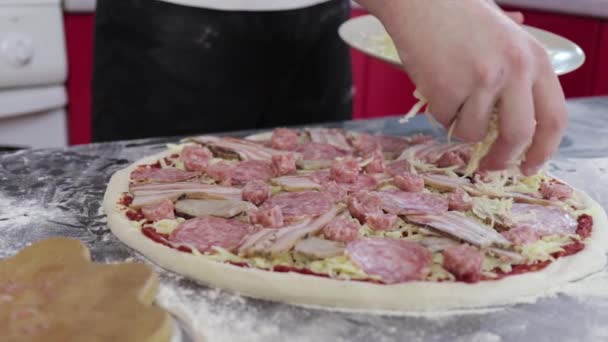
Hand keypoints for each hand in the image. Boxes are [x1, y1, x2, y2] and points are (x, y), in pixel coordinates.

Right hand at [360, 0, 566, 174]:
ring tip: (450, 94)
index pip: (554, 117)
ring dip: (459, 125)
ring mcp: (481, 81)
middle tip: (488, 166)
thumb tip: (518, 126)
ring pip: (473, 132)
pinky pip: (444, 121)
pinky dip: (438, 111)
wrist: (421, 2)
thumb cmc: (461, 17)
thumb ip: (518, 75)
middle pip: (518, 135)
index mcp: (535, 59)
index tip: (529, 166)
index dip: (544, 149)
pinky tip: (435, 84)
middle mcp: (514, 70)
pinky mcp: (448, 89)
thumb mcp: (506, 38)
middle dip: (501, 159)